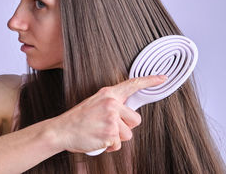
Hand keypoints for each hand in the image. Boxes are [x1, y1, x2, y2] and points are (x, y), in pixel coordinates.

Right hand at [49, 75, 167, 152]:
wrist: (62, 130)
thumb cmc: (78, 120)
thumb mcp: (95, 104)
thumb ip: (112, 104)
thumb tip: (127, 111)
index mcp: (108, 94)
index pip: (132, 85)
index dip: (150, 81)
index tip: (162, 78)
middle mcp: (111, 104)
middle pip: (136, 119)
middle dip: (125, 127)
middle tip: (108, 126)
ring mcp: (111, 118)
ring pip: (128, 134)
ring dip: (116, 138)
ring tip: (101, 132)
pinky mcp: (110, 133)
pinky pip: (118, 145)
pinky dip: (109, 146)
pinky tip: (98, 139)